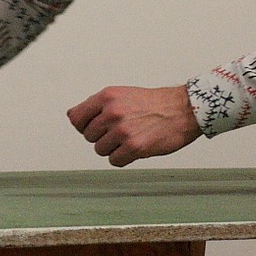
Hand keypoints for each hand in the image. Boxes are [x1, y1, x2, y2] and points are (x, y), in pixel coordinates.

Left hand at [67, 85, 200, 166]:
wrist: (183, 109)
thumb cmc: (153, 103)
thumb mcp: (121, 94)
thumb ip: (97, 105)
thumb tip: (73, 117)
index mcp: (107, 96)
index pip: (76, 118)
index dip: (83, 126)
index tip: (95, 127)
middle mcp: (112, 111)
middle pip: (88, 136)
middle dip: (102, 137)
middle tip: (120, 131)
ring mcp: (123, 130)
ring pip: (100, 150)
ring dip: (113, 148)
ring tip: (129, 138)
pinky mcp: (135, 146)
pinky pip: (114, 161)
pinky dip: (122, 158)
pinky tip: (134, 148)